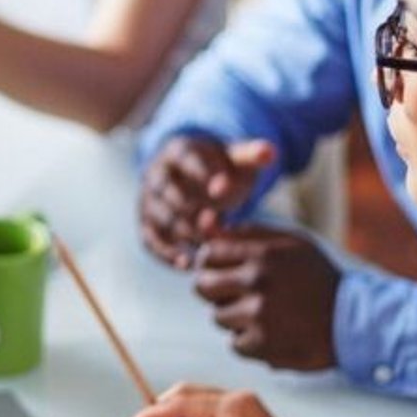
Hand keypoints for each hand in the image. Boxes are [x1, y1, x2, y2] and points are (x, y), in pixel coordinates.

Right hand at [136, 135, 275, 266]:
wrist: (194, 179)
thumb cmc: (220, 168)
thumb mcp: (236, 158)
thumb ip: (253, 155)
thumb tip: (269, 153)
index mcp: (178, 151)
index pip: (187, 160)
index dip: (204, 174)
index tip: (225, 189)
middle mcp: (156, 174)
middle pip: (169, 192)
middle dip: (193, 210)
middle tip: (218, 223)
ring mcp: (148, 200)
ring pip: (160, 218)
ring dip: (183, 234)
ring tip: (208, 247)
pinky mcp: (146, 223)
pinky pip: (150, 240)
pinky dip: (166, 253)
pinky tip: (188, 265)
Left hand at [191, 224, 338, 370]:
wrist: (355, 321)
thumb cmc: (318, 277)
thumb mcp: (291, 243)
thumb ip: (249, 233)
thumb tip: (207, 225)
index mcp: (263, 254)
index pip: (208, 254)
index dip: (212, 263)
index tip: (223, 269)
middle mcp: (258, 282)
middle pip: (202, 286)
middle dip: (215, 290)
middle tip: (236, 293)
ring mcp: (258, 315)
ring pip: (217, 316)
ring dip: (235, 317)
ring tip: (262, 313)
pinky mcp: (263, 345)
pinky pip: (235, 343)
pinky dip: (249, 341)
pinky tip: (272, 333)